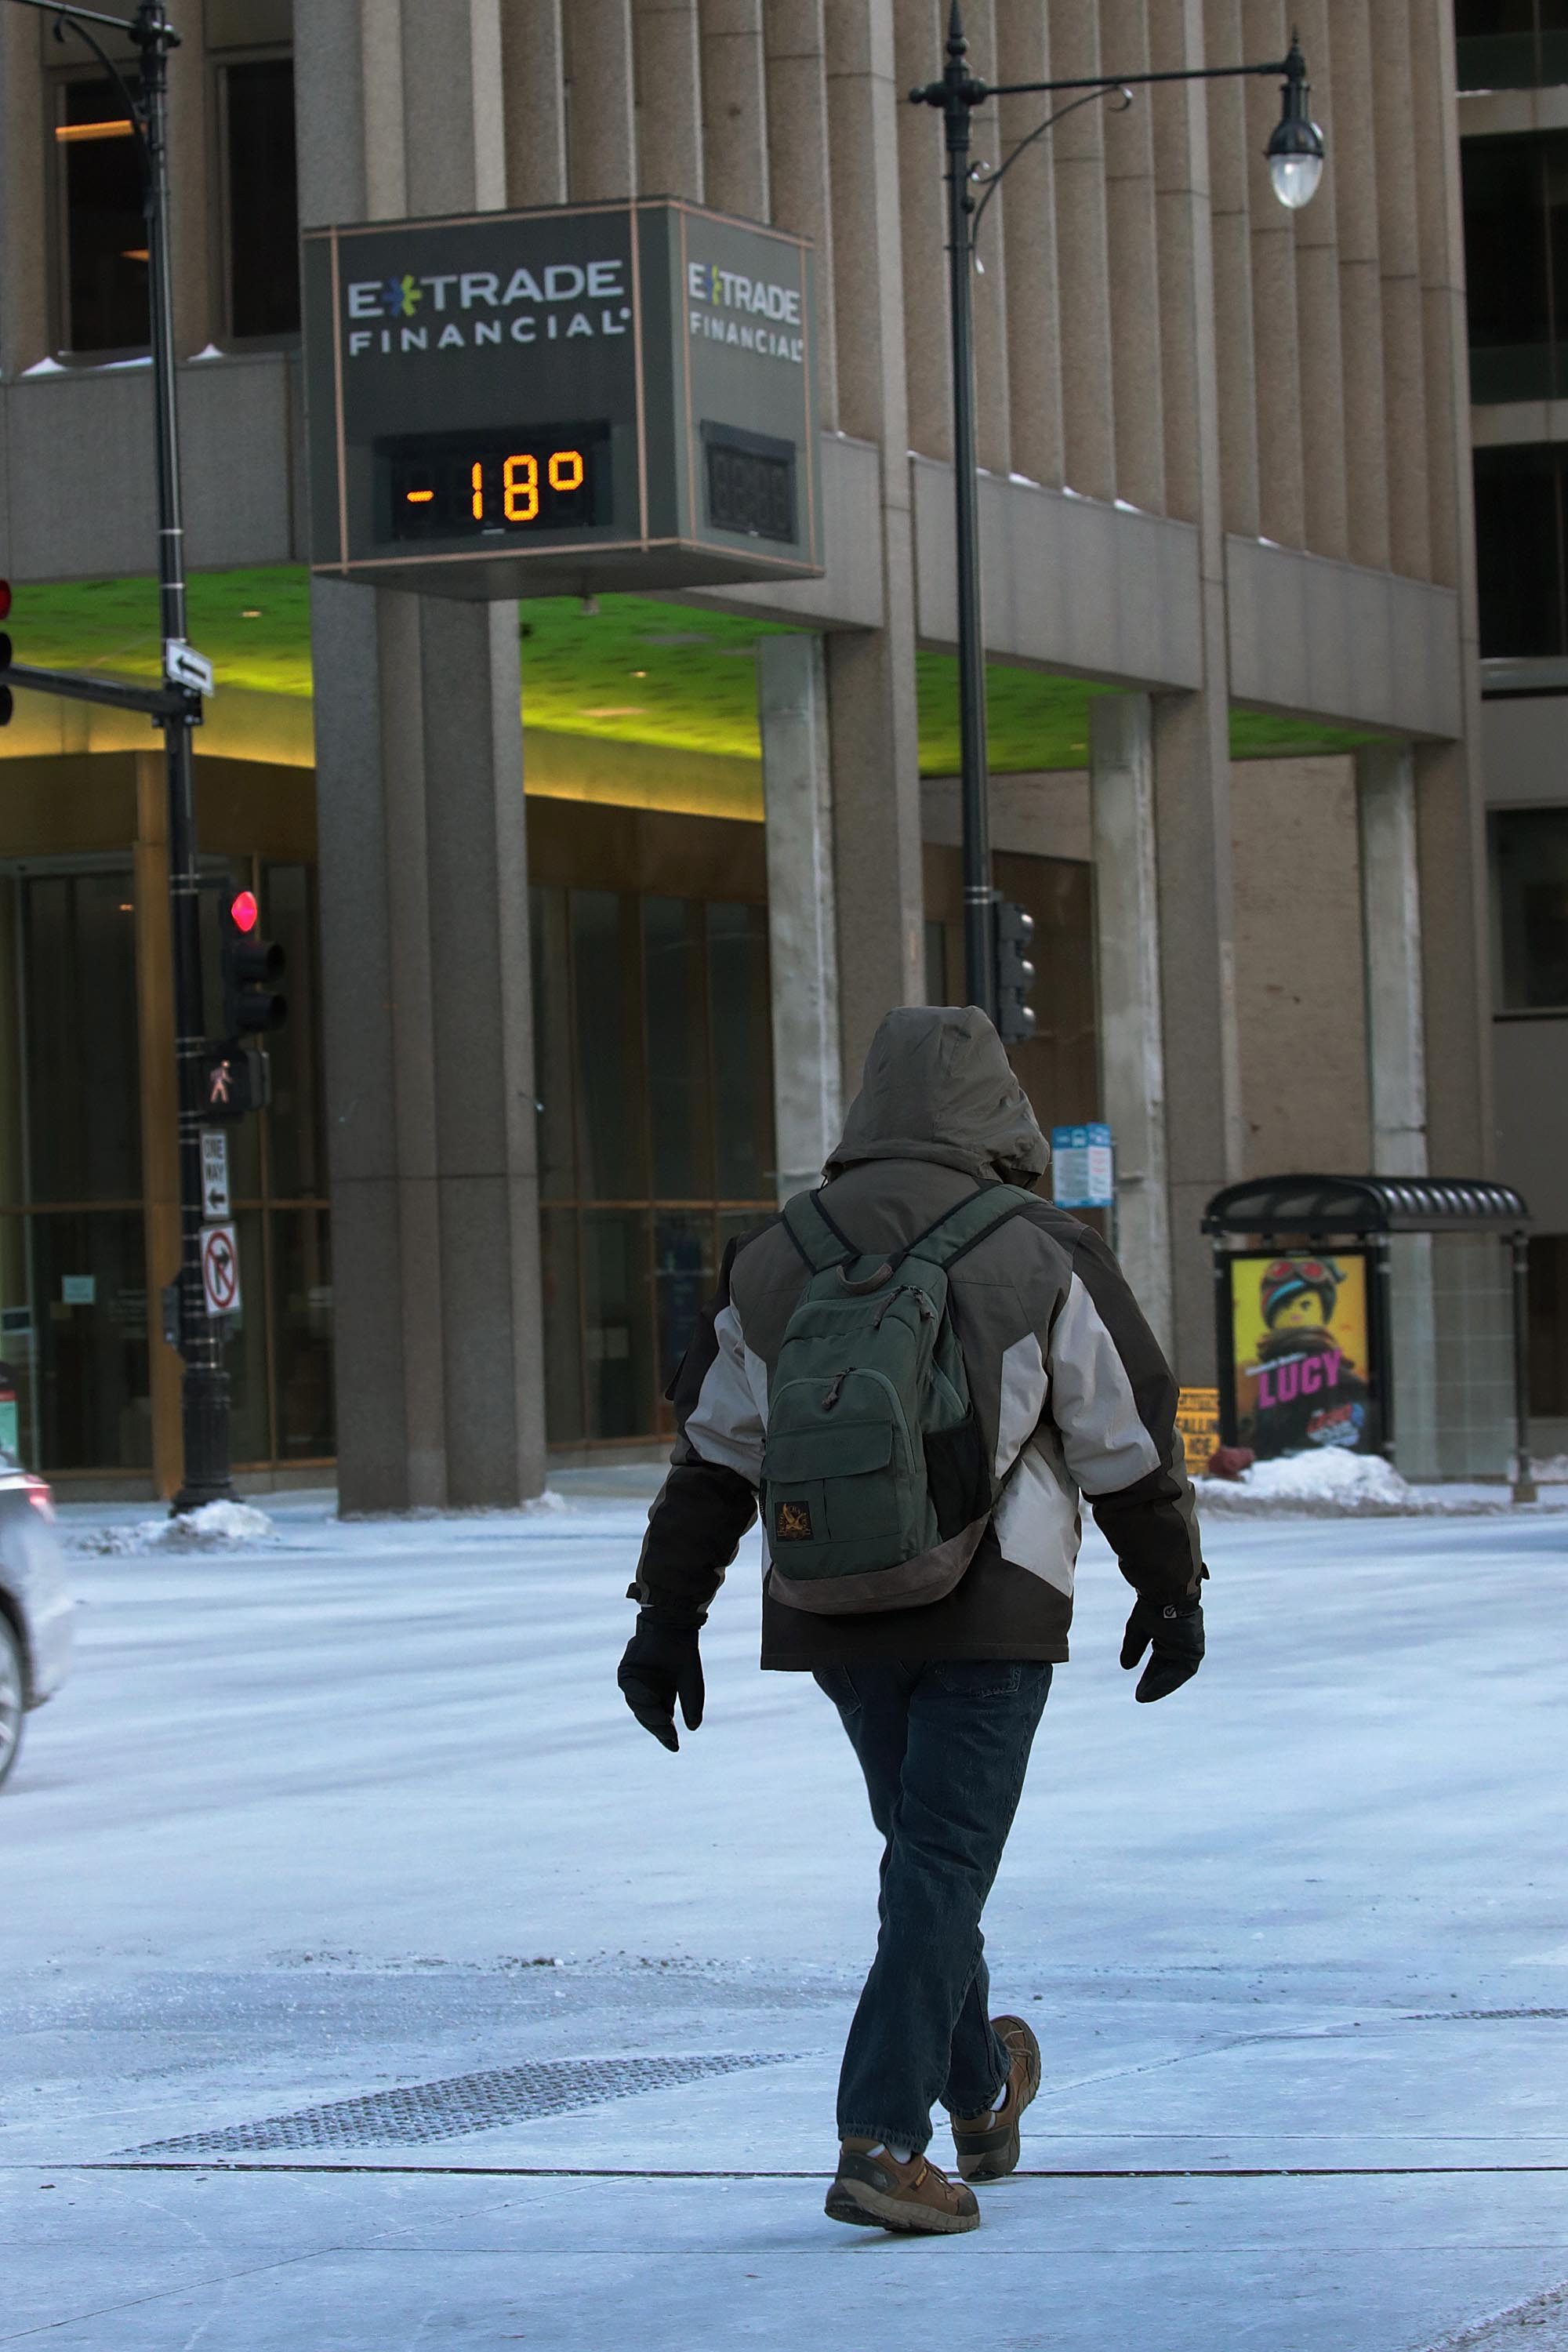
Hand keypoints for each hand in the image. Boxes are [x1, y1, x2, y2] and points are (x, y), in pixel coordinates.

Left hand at [617, 1612, 704, 1750]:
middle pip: (648, 1718)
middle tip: (670, 1735)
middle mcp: (647, 1693)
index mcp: (661, 1698)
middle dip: (658, 1728)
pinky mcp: (625, 1672)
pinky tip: (652, 1698)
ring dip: (649, 1715)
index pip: (661, 1722)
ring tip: (665, 1720)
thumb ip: (691, 1704)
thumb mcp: (691, 1684)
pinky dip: (639, 1695)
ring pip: (637, 1707)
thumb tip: (692, 1728)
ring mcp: (635, 1684)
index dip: (666, 1736)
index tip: (674, 1747)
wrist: (674, 1628)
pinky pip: (628, 1688)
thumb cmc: (683, 1654)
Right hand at [1120, 1597, 1204, 1703]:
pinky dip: (1168, 1681)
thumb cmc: (1154, 1605)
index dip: (1151, 1675)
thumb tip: (1126, 1666)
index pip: (1161, 1661)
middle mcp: (1182, 1644)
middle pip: (1168, 1670)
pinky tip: (1153, 1688)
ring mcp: (1190, 1647)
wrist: (1168, 1591)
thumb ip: (1134, 1647)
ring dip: (1160, 1685)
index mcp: (1170, 1637)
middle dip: (1154, 1682)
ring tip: (1143, 1696)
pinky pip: (1183, 1672)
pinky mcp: (1195, 1650)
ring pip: (1175, 1673)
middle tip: (1140, 1695)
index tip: (1140, 1688)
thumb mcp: (1139, 1628)